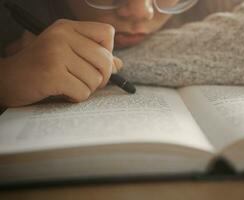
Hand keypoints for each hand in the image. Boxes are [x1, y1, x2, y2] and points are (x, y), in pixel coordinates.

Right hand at [0, 19, 122, 106]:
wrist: (8, 80)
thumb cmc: (41, 67)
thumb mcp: (68, 54)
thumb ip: (93, 57)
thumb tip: (119, 65)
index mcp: (67, 27)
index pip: (107, 32)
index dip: (108, 52)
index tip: (95, 63)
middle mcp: (62, 36)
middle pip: (105, 59)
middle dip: (101, 77)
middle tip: (87, 82)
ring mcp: (56, 53)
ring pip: (95, 78)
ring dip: (87, 89)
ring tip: (70, 86)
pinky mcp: (52, 74)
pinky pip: (83, 92)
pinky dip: (76, 98)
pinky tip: (64, 93)